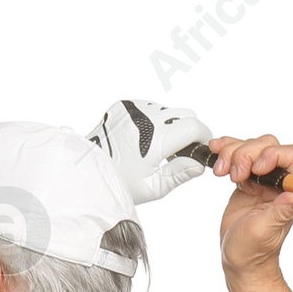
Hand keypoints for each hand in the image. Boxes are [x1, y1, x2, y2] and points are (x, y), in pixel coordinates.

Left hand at [87, 99, 213, 203]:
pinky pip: (151, 107)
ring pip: (169, 109)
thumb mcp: (154, 187)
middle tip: (181, 151)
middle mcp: (146, 117)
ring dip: (171, 125)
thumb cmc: (120, 182)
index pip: (194, 126)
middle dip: (190, 130)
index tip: (201, 148)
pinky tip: (144, 138)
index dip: (203, 137)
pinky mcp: (124, 104)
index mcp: (155, 139)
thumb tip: (200, 164)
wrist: (88, 169)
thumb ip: (181, 173)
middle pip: (186, 113)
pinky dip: (154, 120)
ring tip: (158, 147)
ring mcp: (134, 108)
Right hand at [208, 135, 292, 291]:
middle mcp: (278, 182)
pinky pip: (236, 155)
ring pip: (250, 146)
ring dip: (231, 153)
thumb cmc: (253, 251)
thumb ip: (281, 212)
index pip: (291, 155)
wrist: (238, 260)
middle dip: (246, 153)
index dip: (272, 155)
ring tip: (221, 172)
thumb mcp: (265, 231)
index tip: (256, 170)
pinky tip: (215, 155)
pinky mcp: (245, 180)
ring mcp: (261, 180)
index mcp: (290, 192)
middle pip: (267, 145)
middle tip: (235, 175)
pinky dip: (224, 151)